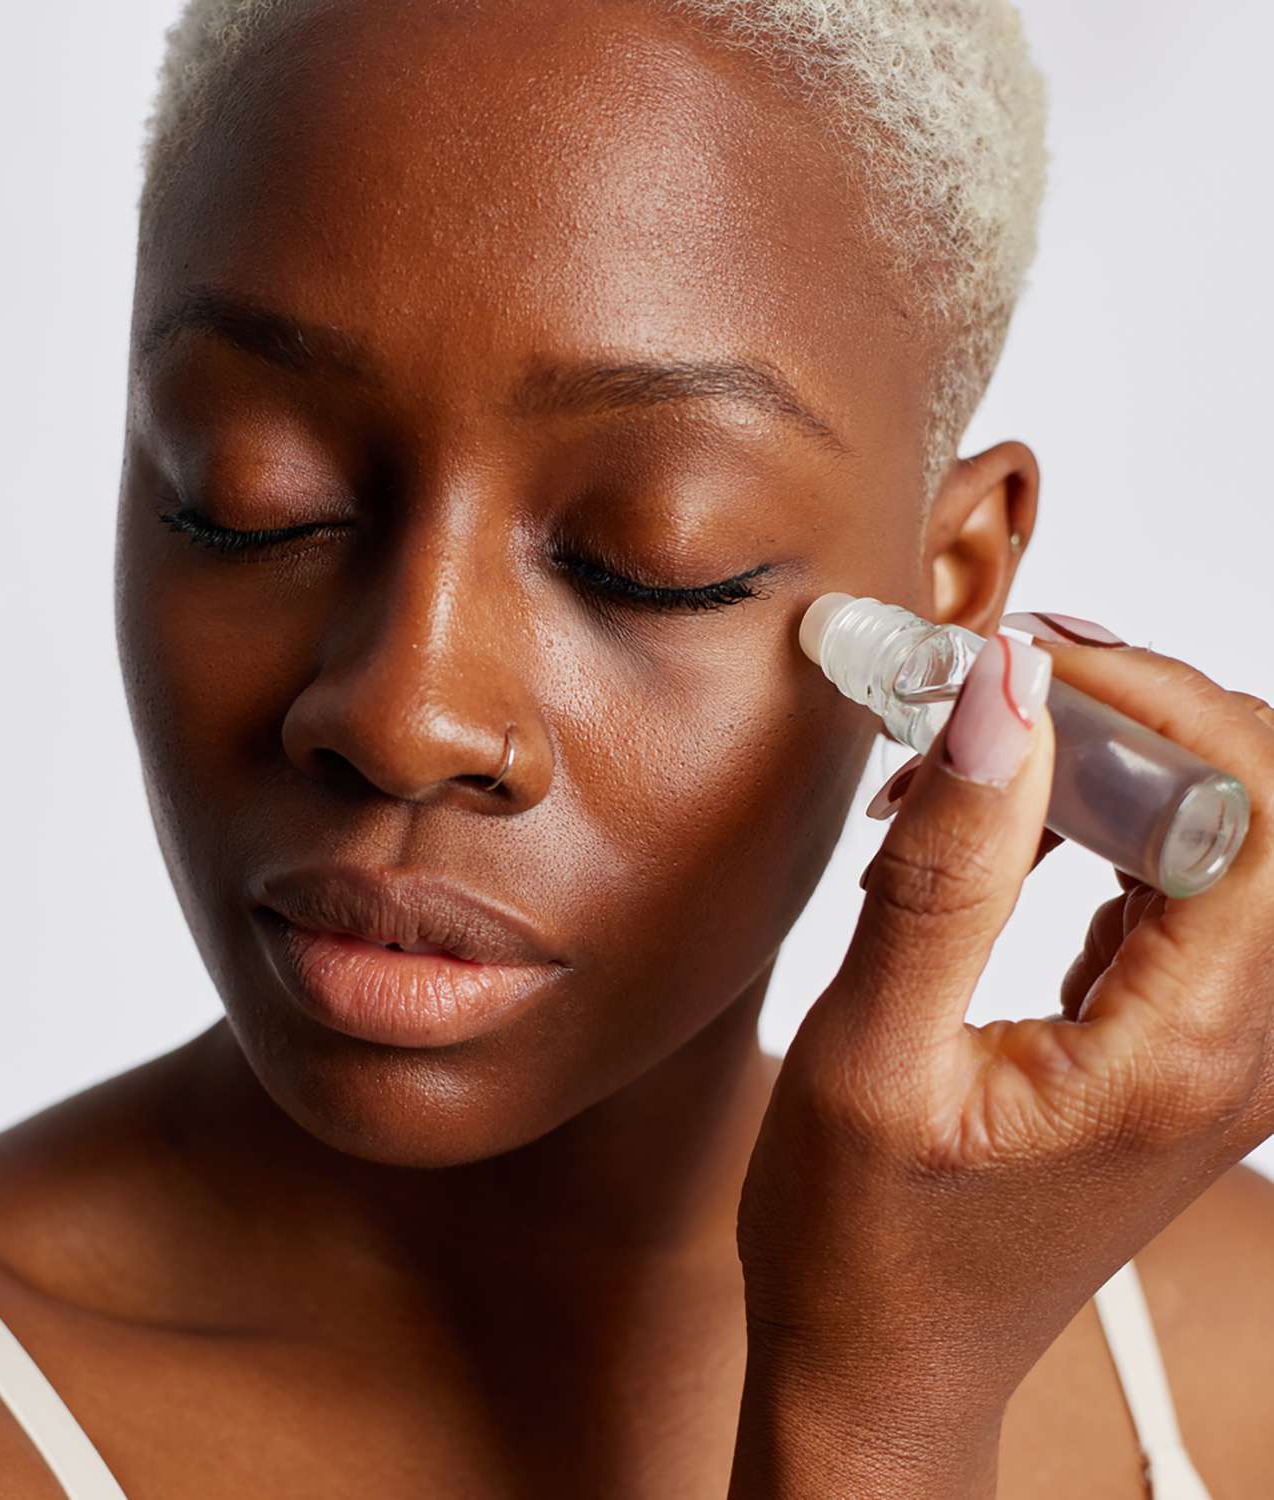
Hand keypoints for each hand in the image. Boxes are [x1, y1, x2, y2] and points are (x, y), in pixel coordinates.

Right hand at [728, 624, 1273, 1498]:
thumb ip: (946, 873)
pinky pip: (1182, 890)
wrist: (883, 1363)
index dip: (1158, 699)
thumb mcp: (871, 1051)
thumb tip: (995, 697)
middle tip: (994, 700)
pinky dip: (1096, 830)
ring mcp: (1220, 1051)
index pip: (1258, 805)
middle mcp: (1242, 1050)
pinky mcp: (1177, 1045)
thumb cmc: (861, 1239)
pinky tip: (995, 848)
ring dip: (1109, 770)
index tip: (1027, 662)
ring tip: (967, 778)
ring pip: (1228, 837)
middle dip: (1138, 716)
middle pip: (1266, 805)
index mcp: (1187, 1052)